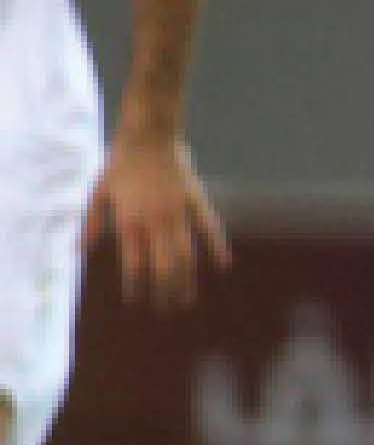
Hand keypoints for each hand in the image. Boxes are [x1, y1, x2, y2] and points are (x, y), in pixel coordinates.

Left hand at [85, 130, 231, 310]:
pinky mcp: (196, 202)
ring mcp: (179, 213)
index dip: (136, 285)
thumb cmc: (119, 163)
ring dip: (187, 280)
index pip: (134, 264)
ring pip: (186, 255)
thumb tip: (80, 252)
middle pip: (164, 267)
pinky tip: (222, 266)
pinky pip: (209, 230)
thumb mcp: (98, 192)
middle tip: (166, 310)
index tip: (136, 300)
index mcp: (129, 221)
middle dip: (164, 292)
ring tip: (187, 300)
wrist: (149, 135)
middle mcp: (155, 222)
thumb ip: (90, 223)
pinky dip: (216, 248)